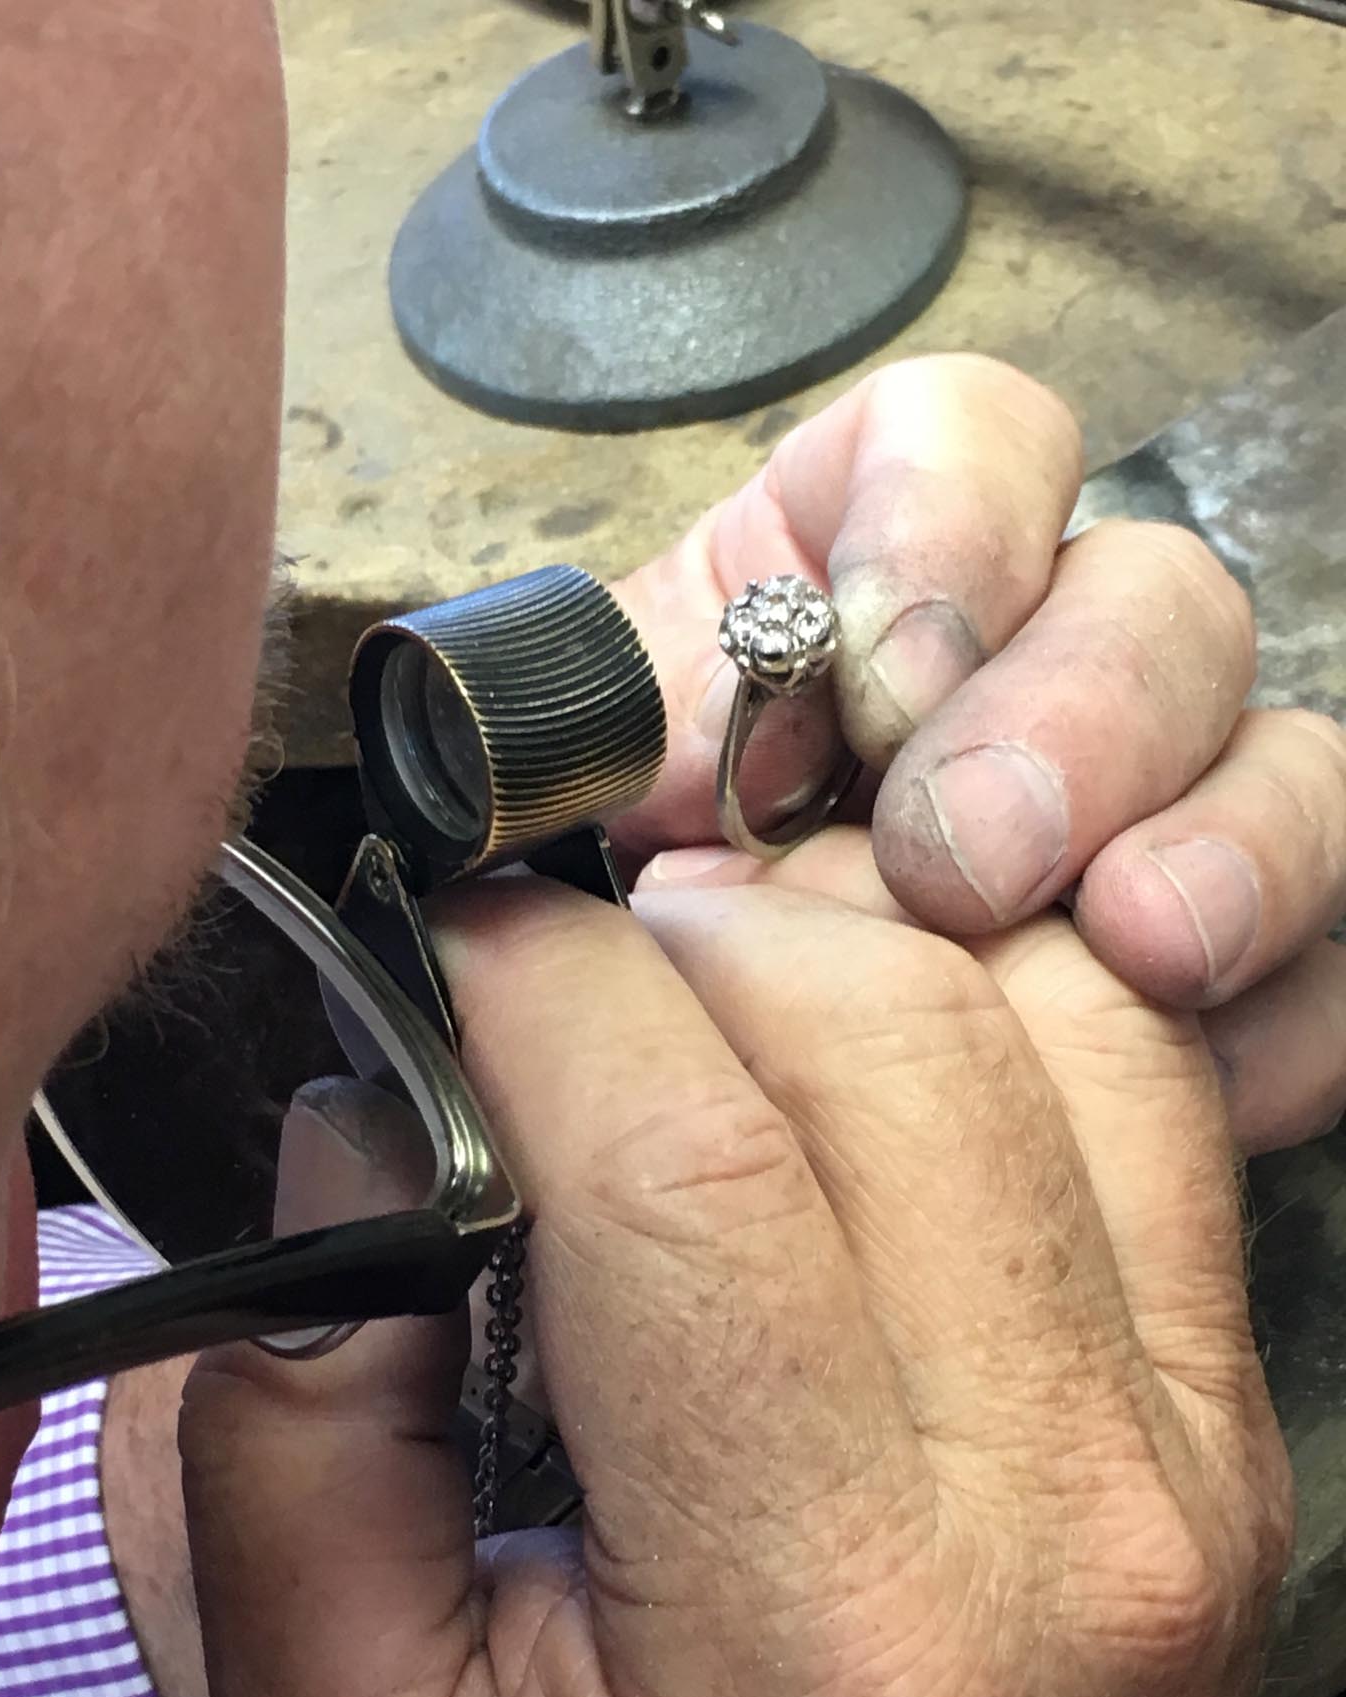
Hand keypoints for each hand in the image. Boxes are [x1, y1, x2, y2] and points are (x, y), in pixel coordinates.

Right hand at [181, 880, 1290, 1696]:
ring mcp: (1183, 1476)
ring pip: (1062, 1025)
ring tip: (709, 1000)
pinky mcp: (1227, 1446)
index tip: (450, 952)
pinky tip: (867, 1061)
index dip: (538, 987)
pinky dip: (1006, 1014)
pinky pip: (1156, 1108)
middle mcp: (1058, 1532)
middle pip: (895, 1043)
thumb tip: (370, 1123)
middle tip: (561, 977)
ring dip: (857, 947)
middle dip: (686, 934)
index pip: (687, 1164)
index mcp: (819, 1637)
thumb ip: (290, 1423)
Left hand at [613, 353, 1345, 1155]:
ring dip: (1234, 846)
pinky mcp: (1205, 968)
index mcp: (871, 560)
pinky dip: (1271, 1026)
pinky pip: (1315, 975)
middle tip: (965, 861)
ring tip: (1142, 949)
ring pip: (1282, 762)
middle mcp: (1030, 660)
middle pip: (1153, 597)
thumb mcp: (596, 775)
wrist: (665, 1040)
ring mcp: (1143, 809)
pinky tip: (1194, 1082)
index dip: (951, 530)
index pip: (972, 440)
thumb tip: (707, 740)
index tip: (878, 681)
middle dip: (1080, 717)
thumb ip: (627, 722)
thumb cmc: (630, 872)